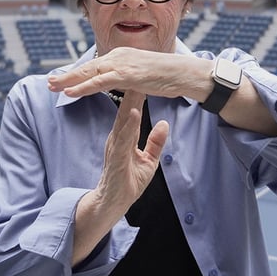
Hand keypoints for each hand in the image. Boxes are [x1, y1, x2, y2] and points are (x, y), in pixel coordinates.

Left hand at [48, 47, 203, 99]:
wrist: (184, 73)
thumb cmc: (168, 76)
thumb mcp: (143, 75)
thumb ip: (128, 77)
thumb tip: (120, 82)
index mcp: (121, 56)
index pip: (94, 66)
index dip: (76, 73)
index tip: (62, 79)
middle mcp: (118, 56)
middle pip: (87, 68)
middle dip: (67, 76)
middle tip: (49, 82)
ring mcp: (122, 64)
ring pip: (89, 74)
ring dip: (68, 81)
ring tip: (52, 87)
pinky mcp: (127, 75)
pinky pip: (100, 82)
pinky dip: (83, 87)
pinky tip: (70, 93)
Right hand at [94, 90, 168, 209]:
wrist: (112, 204)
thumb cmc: (127, 182)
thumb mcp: (148, 160)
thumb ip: (155, 142)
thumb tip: (164, 124)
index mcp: (123, 137)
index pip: (130, 112)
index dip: (137, 95)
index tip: (144, 78)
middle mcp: (117, 138)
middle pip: (124, 111)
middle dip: (131, 91)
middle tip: (137, 71)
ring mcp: (115, 147)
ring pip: (123, 121)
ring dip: (129, 103)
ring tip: (136, 86)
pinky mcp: (116, 158)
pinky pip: (123, 139)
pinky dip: (128, 125)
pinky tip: (132, 112)